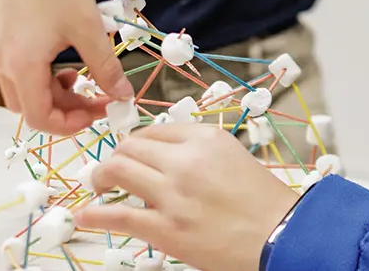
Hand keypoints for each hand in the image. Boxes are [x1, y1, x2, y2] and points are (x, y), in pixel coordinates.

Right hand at [0, 0, 133, 133]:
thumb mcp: (88, 28)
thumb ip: (105, 67)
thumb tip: (122, 94)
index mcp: (20, 65)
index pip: (40, 118)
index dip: (71, 124)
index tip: (98, 113)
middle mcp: (2, 62)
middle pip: (30, 107)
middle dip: (65, 109)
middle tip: (96, 97)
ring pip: (22, 91)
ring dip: (52, 93)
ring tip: (81, 75)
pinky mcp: (2, 37)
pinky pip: (17, 72)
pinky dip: (40, 77)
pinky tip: (63, 60)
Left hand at [75, 123, 298, 270]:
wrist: (281, 236)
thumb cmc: (264, 202)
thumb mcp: (233, 156)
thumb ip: (198, 150)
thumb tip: (163, 154)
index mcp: (204, 139)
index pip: (152, 131)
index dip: (135, 143)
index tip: (130, 152)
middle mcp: (185, 161)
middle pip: (129, 147)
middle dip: (115, 157)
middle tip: (111, 170)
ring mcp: (173, 196)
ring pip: (117, 172)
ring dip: (100, 177)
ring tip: (98, 186)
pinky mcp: (166, 229)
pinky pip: (119, 216)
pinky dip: (96, 213)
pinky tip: (87, 213)